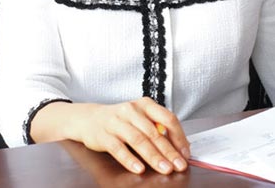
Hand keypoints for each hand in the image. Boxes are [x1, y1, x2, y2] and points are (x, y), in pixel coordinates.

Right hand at [70, 97, 189, 174]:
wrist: (89, 118)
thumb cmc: (120, 120)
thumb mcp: (140, 118)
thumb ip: (157, 128)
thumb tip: (180, 147)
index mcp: (145, 104)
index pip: (167, 118)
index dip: (178, 136)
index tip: (185, 153)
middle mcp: (131, 110)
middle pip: (154, 132)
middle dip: (169, 151)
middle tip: (179, 165)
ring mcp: (116, 122)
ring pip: (138, 140)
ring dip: (153, 156)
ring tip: (164, 169)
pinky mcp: (104, 135)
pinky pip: (118, 148)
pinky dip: (130, 159)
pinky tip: (139, 168)